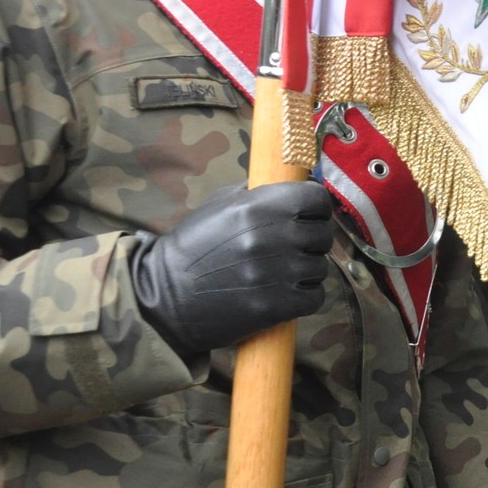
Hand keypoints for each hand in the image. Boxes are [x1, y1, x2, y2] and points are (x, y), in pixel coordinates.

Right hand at [130, 181, 333, 357]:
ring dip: (306, 271)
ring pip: (320, 267)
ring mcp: (275, 273)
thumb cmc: (193, 248)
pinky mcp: (276, 306)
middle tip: (292, 248)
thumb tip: (294, 182)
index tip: (309, 216)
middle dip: (311, 241)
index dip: (316, 207)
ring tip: (281, 273)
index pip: (317, 198)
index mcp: (258, 207)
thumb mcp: (219, 205)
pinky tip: (285, 294)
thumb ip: (258, 192)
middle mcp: (271, 237)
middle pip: (323, 234)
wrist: (164, 297)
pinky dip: (305, 297)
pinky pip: (315, 297)